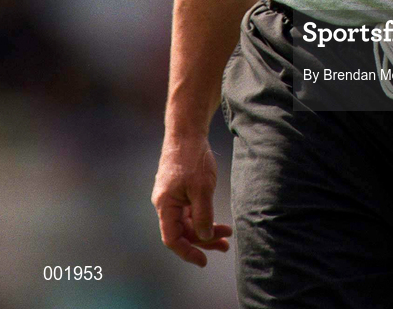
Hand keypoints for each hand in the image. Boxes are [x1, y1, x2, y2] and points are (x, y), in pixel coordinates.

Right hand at [152, 136, 232, 267]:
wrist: (187, 131)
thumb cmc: (192, 158)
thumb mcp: (202, 188)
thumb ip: (203, 215)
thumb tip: (204, 237)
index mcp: (165, 205)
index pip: (172, 239)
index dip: (188, 252)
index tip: (204, 261)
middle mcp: (166, 203)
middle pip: (183, 231)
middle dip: (204, 240)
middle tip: (225, 245)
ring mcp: (173, 196)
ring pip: (188, 221)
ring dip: (206, 228)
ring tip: (227, 234)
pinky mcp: (180, 189)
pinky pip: (190, 210)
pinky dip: (203, 216)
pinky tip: (217, 219)